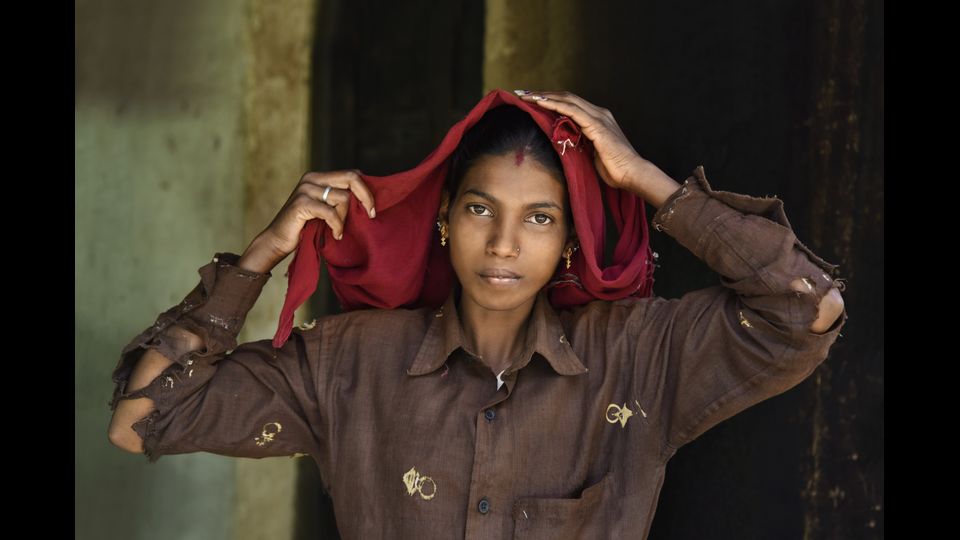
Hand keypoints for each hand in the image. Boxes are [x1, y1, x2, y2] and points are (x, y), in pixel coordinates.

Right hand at [252, 170, 376, 265]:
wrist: (278, 241)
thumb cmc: (305, 228)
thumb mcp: (326, 210)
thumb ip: (340, 201)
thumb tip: (368, 201)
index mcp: (319, 177)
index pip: (351, 174)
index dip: (366, 190)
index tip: (372, 209)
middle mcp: (312, 179)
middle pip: (351, 178)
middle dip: (366, 197)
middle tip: (371, 215)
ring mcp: (306, 189)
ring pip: (343, 197)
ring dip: (345, 218)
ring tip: (339, 231)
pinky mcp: (301, 203)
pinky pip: (331, 212)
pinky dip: (337, 225)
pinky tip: (336, 235)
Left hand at [516, 90, 646, 190]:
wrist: (631, 174)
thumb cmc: (614, 169)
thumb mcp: (591, 153)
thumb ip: (580, 144)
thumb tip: (565, 144)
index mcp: (598, 119)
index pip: (570, 104)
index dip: (550, 100)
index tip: (531, 100)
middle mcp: (599, 113)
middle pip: (566, 97)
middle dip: (543, 94)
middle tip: (522, 92)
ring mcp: (598, 117)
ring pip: (567, 100)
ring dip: (544, 96)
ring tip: (526, 95)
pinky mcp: (597, 125)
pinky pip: (572, 110)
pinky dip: (554, 104)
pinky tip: (540, 103)